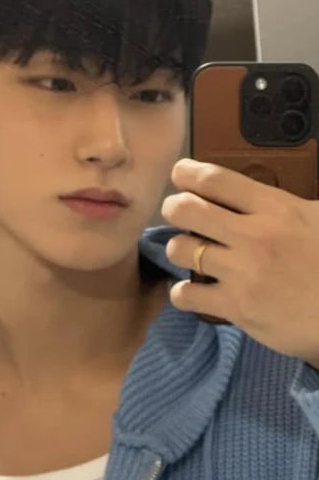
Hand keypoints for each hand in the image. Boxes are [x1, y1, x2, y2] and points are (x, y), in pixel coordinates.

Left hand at [161, 158, 318, 365]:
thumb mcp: (317, 220)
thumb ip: (284, 206)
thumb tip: (254, 196)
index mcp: (276, 208)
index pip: (217, 179)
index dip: (188, 173)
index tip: (180, 174)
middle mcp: (254, 235)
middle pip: (187, 209)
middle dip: (173, 207)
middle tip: (177, 214)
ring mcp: (243, 272)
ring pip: (181, 249)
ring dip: (178, 249)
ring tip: (188, 254)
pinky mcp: (237, 307)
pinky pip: (186, 295)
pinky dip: (181, 294)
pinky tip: (191, 292)